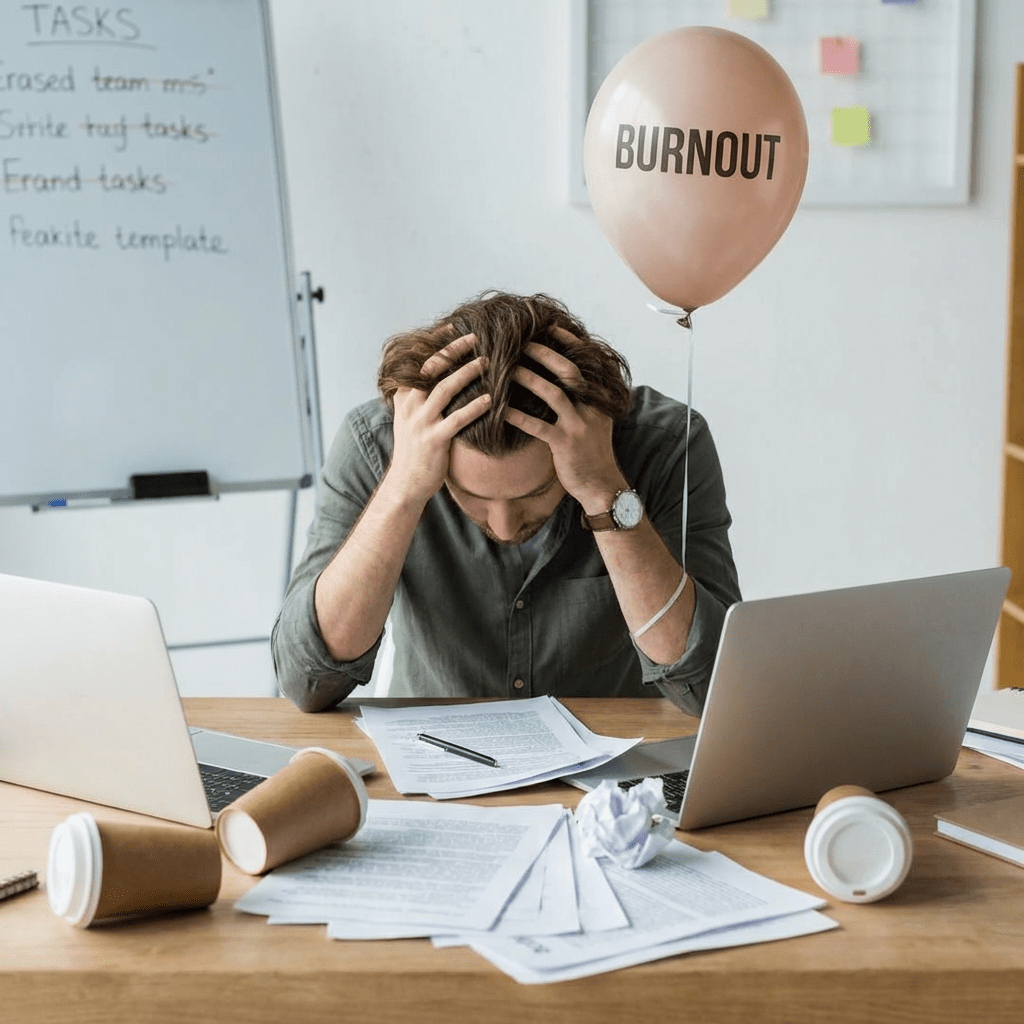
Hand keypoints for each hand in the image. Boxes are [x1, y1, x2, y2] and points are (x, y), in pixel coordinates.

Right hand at [388, 331, 490, 504]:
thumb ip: (420, 399)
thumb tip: (440, 378)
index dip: (437, 343)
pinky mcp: (434, 440)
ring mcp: (421, 423)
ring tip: (488, 362)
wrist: (405, 484)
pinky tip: (491, 400)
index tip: (454, 328)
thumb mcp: (410, 420)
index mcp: (404, 398)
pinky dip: (475, 407)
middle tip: (476, 337)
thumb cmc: (415, 451)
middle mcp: (410, 406)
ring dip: (468, 373)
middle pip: (432, 369)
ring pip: (445, 389)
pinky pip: (457, 419)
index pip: (419, 362)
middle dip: (454, 350)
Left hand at [504, 327, 626, 513]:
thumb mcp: (593, 419)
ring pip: (553, 394)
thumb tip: (561, 374)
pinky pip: (538, 426)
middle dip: (544, 354)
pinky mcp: (565, 444)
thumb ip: (582, 398)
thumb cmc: (590, 450)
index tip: (549, 326)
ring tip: (507, 368)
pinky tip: (500, 410)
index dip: (568, 342)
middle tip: (521, 342)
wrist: (601, 484)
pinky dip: (518, 416)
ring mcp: (580, 425)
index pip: (585, 362)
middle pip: (569, 372)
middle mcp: (592, 407)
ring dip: (529, 378)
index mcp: (599, 398)